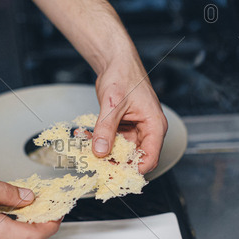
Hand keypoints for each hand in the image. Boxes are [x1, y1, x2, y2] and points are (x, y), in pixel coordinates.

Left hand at [92, 52, 167, 173]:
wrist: (115, 62)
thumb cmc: (123, 76)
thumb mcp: (112, 104)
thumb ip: (106, 128)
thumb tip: (100, 151)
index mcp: (154, 125)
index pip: (150, 158)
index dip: (133, 170)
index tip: (115, 176)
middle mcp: (147, 130)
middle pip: (134, 158)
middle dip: (114, 163)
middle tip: (95, 167)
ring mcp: (135, 130)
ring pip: (120, 151)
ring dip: (103, 152)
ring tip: (84, 147)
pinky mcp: (123, 128)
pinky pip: (111, 141)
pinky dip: (98, 141)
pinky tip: (84, 136)